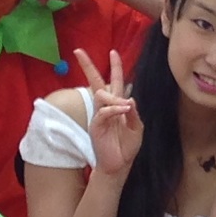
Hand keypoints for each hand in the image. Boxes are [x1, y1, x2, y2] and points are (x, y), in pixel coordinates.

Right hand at [70, 51, 142, 179]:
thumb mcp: (137, 128)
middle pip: (96, 82)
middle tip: (78, 51)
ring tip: (125, 107)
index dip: (115, 67)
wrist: (119, 165)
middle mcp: (105, 107)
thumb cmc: (127, 146)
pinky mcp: (96, 125)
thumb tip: (130, 98)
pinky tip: (122, 110)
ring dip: (115, 98)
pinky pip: (103, 111)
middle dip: (88, 66)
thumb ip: (134, 113)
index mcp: (116, 105)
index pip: (114, 82)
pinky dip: (114, 109)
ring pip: (101, 95)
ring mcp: (99, 115)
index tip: (113, 52)